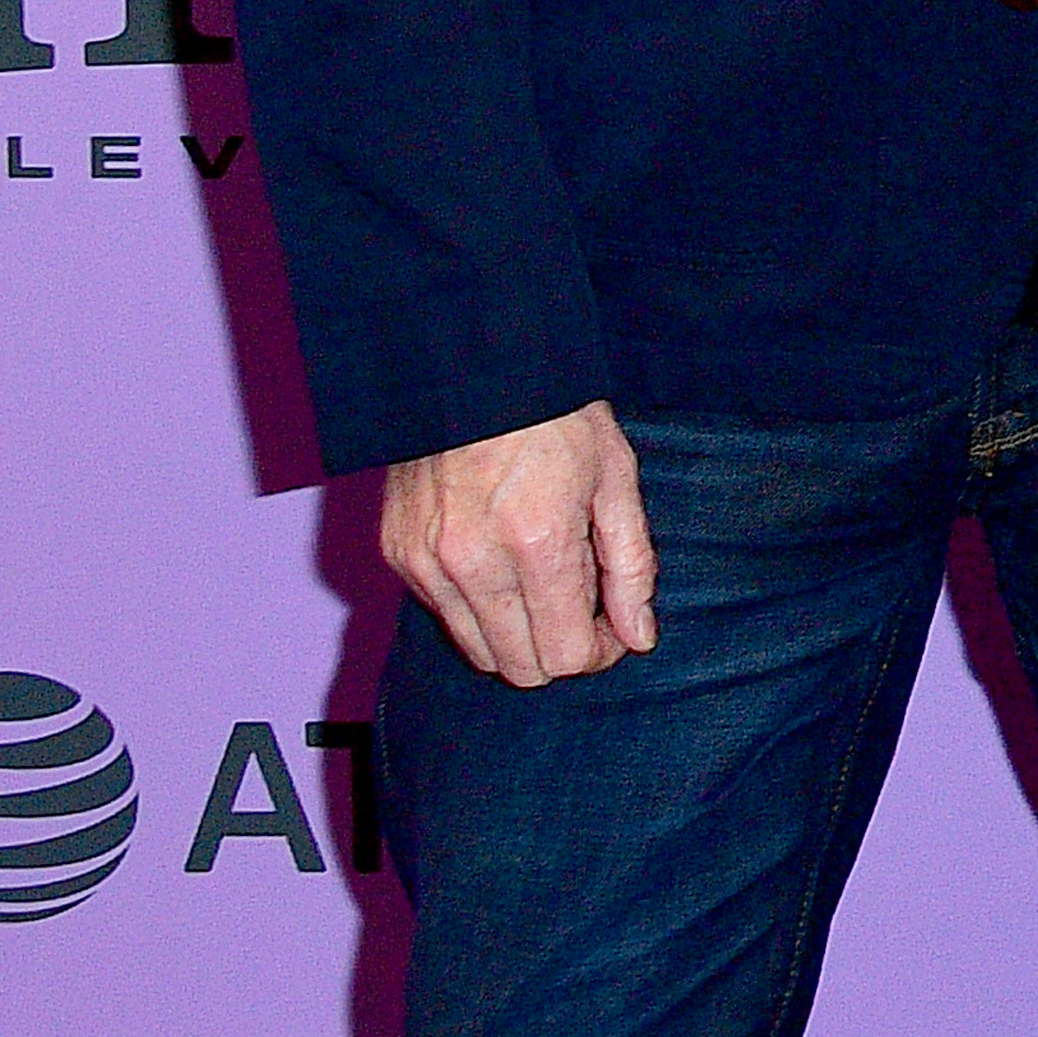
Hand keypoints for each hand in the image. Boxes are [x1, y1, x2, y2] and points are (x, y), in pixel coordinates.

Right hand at [383, 400, 659, 686]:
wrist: (473, 368)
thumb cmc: (556, 416)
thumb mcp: (615, 478)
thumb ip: (629, 566)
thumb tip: (639, 638)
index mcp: (536, 542)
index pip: (564, 654)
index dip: (598, 653)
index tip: (613, 628)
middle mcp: (472, 562)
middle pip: (519, 668)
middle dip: (560, 652)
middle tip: (584, 609)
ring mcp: (426, 562)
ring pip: (478, 652)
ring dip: (519, 637)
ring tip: (545, 584)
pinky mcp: (397, 554)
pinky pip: (444, 615)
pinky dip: (479, 608)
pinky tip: (504, 564)